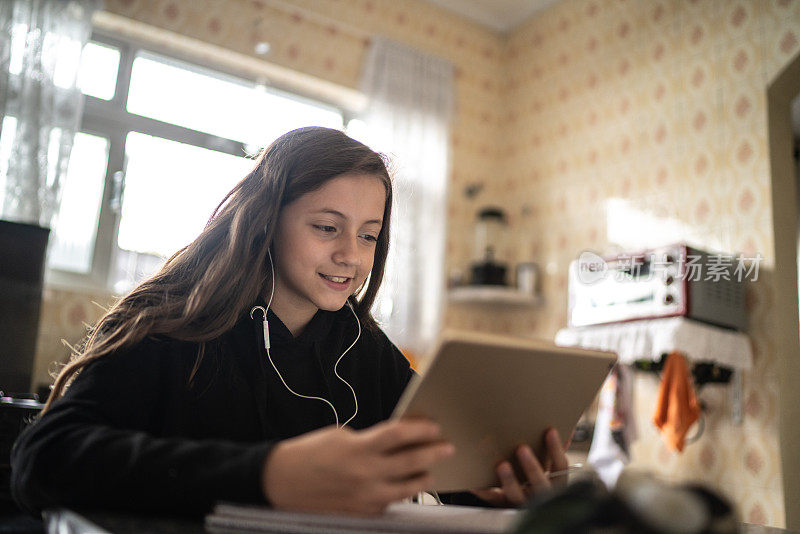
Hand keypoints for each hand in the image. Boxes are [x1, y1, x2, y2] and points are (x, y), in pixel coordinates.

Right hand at [262, 419, 454, 515]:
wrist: (282, 483)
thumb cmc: (310, 453)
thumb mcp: (341, 436)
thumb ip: (370, 440)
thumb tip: (398, 439)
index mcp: (358, 448)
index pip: (399, 434)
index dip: (422, 429)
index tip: (435, 426)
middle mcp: (365, 474)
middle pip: (411, 462)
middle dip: (434, 453)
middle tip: (447, 447)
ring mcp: (365, 497)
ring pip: (408, 488)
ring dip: (424, 478)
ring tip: (431, 471)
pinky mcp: (363, 513)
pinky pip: (391, 503)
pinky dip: (400, 493)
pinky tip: (406, 485)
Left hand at [470, 428, 568, 507]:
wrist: (522, 506)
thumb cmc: (537, 478)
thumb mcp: (550, 468)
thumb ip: (554, 451)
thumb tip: (568, 428)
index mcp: (555, 483)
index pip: (560, 466)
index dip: (556, 449)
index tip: (550, 430)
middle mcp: (540, 495)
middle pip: (539, 484)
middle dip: (532, 466)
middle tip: (521, 448)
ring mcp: (522, 502)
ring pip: (517, 494)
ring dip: (510, 480)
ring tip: (501, 464)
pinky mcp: (503, 506)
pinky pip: (493, 499)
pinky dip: (484, 490)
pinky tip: (476, 481)